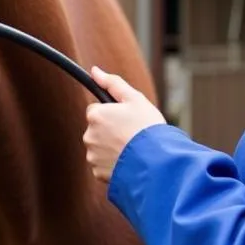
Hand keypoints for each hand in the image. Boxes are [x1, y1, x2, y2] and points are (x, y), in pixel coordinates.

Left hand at [83, 66, 165, 182]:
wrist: (156, 162)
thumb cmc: (147, 128)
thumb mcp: (135, 99)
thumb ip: (112, 83)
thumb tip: (94, 71)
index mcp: (95, 115)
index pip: (96, 110)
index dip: (112, 114)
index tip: (125, 119)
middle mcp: (88, 135)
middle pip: (97, 130)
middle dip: (110, 131)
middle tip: (130, 134)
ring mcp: (92, 155)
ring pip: (99, 148)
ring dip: (111, 148)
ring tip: (131, 149)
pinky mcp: (97, 173)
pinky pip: (103, 165)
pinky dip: (112, 163)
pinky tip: (127, 161)